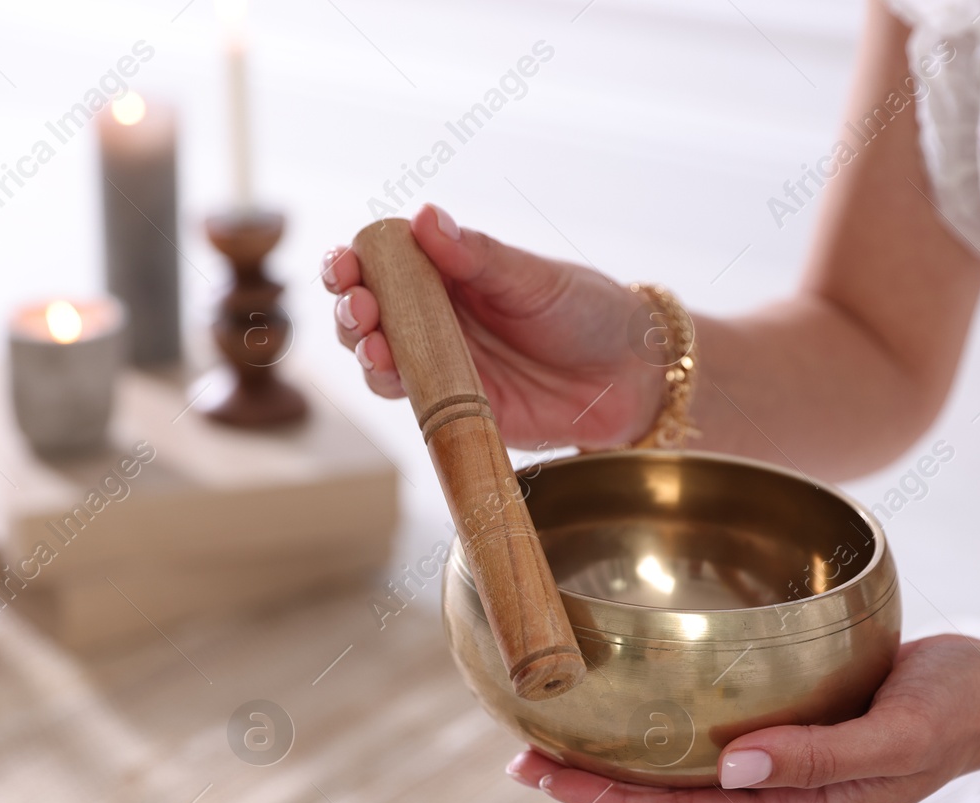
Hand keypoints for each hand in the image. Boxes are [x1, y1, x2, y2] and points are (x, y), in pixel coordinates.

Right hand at [321, 203, 665, 449]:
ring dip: (363, 348)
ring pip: (379, 357)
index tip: (346, 263)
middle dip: (350, 307)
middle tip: (358, 306)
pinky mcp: (456, 408)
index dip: (355, 262)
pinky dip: (392, 387)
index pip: (384, 261)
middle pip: (370, 311)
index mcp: (450, 272)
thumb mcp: (534, 279)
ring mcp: (443, 363)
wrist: (632, 378)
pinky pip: (411, 399)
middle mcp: (437, 317)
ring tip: (371, 343)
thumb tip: (424, 218)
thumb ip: (478, 256)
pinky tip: (390, 373)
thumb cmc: (589, 313)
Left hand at [506, 636, 979, 802]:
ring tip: (554, 744)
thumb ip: (818, 755)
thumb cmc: (953, 712)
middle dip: (598, 786)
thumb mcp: (894, 736)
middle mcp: (783, 802)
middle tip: (523, 761)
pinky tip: (632, 714)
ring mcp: (785, 774)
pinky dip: (665, 737)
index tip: (551, 778)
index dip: (616, 801)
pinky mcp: (789, 738)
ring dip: (623, 763)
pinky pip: (712, 748)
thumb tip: (734, 767)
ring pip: (685, 779)